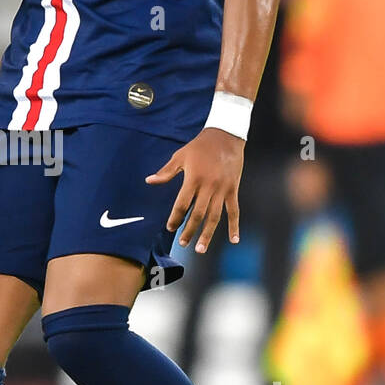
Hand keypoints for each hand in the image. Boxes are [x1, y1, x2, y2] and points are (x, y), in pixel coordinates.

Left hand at [146, 128, 243, 253]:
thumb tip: (149, 181)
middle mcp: (208, 186)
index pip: (182, 204)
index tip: (170, 227)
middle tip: (183, 243)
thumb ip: (166, 172)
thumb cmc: (200, 146)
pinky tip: (234, 240)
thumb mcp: (180, 156)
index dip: (175, 217)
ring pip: (214, 217)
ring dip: (207, 234)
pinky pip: (234, 211)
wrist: (226, 136)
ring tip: (200, 248)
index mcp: (193, 179)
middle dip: (189, 230)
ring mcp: (222, 189)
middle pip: (197, 214)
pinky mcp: (233, 189)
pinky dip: (234, 226)